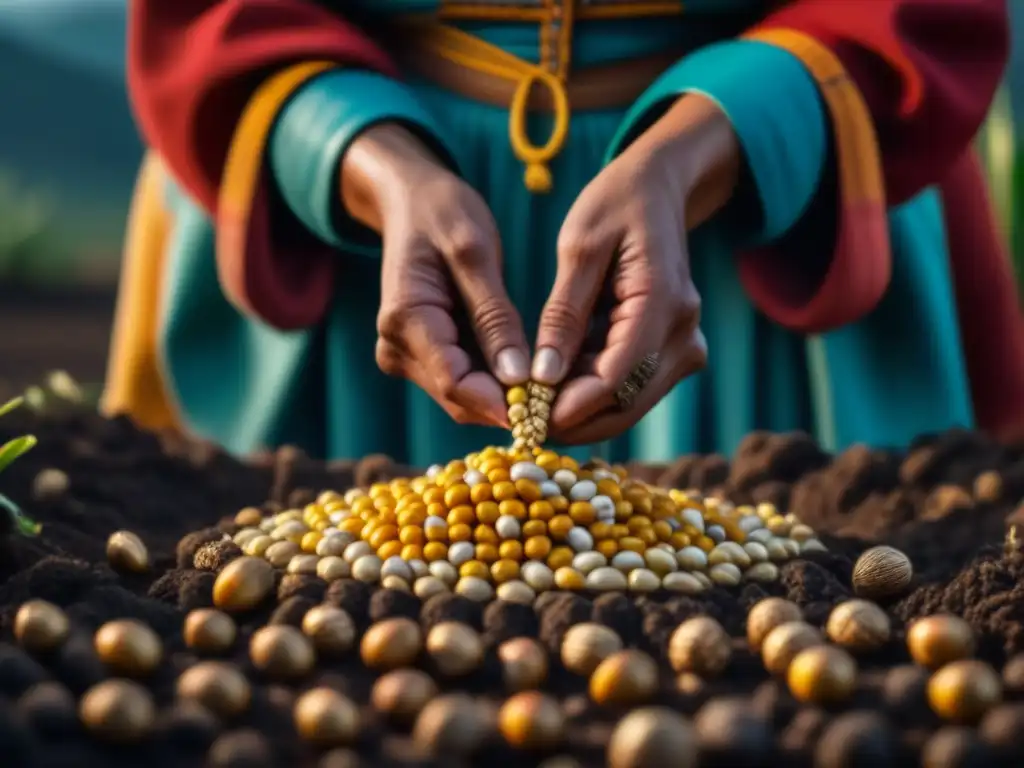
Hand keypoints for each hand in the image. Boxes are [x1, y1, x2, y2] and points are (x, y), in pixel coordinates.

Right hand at [342, 125, 529, 426]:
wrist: (411, 200)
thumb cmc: (443, 213)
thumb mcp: (474, 253)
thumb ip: (494, 316)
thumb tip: (516, 377)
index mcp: (405, 319)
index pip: (454, 381)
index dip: (500, 403)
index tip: (549, 407)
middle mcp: (396, 347)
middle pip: (458, 397)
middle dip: (508, 404)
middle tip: (565, 400)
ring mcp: (406, 354)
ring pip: (462, 395)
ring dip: (505, 395)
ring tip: (556, 384)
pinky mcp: (422, 354)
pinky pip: (463, 378)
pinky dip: (496, 380)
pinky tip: (532, 369)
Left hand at [532, 94, 740, 443]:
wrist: (661, 189)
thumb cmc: (616, 205)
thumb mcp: (579, 249)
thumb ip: (563, 314)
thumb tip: (543, 376)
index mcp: (662, 302)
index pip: (616, 377)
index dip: (571, 406)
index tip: (525, 418)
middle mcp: (683, 333)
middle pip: (626, 403)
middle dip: (573, 419)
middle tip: (520, 423)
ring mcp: (684, 346)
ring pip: (629, 403)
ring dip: (581, 411)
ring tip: (530, 406)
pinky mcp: (673, 352)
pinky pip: (631, 387)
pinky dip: (592, 393)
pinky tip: (554, 387)